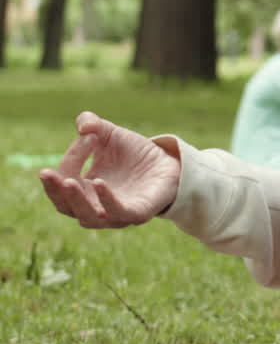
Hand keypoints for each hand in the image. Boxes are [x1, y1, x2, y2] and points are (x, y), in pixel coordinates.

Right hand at [38, 111, 180, 228]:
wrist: (168, 161)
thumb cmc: (133, 152)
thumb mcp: (109, 133)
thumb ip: (92, 124)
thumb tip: (84, 126)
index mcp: (84, 190)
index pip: (65, 182)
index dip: (67, 161)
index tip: (85, 137)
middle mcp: (96, 207)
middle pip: (67, 207)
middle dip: (55, 191)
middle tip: (46, 174)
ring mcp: (118, 213)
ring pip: (89, 218)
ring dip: (77, 200)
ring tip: (69, 181)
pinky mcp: (140, 213)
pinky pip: (120, 213)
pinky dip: (108, 201)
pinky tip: (100, 182)